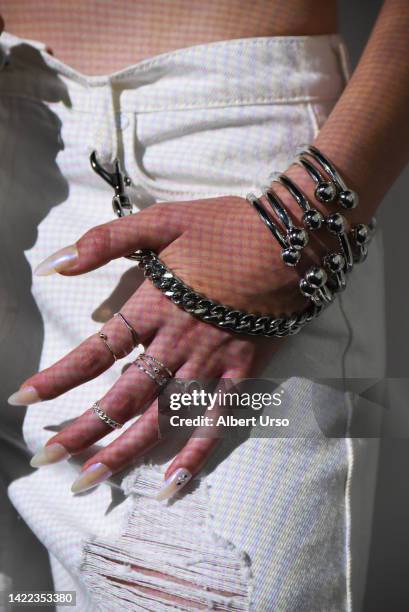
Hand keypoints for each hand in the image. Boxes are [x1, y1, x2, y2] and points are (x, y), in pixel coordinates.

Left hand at [8, 175, 327, 498]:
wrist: (289, 241)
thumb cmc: (226, 228)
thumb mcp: (163, 221)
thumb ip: (108, 241)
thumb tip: (56, 263)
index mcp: (154, 308)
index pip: (96, 351)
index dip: (58, 376)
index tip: (23, 397)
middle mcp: (176, 345)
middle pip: (122, 396)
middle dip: (83, 428)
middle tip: (48, 458)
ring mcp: (211, 364)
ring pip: (162, 418)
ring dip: (125, 451)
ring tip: (91, 481)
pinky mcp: (242, 374)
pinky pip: (217, 421)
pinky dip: (196, 454)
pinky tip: (174, 484)